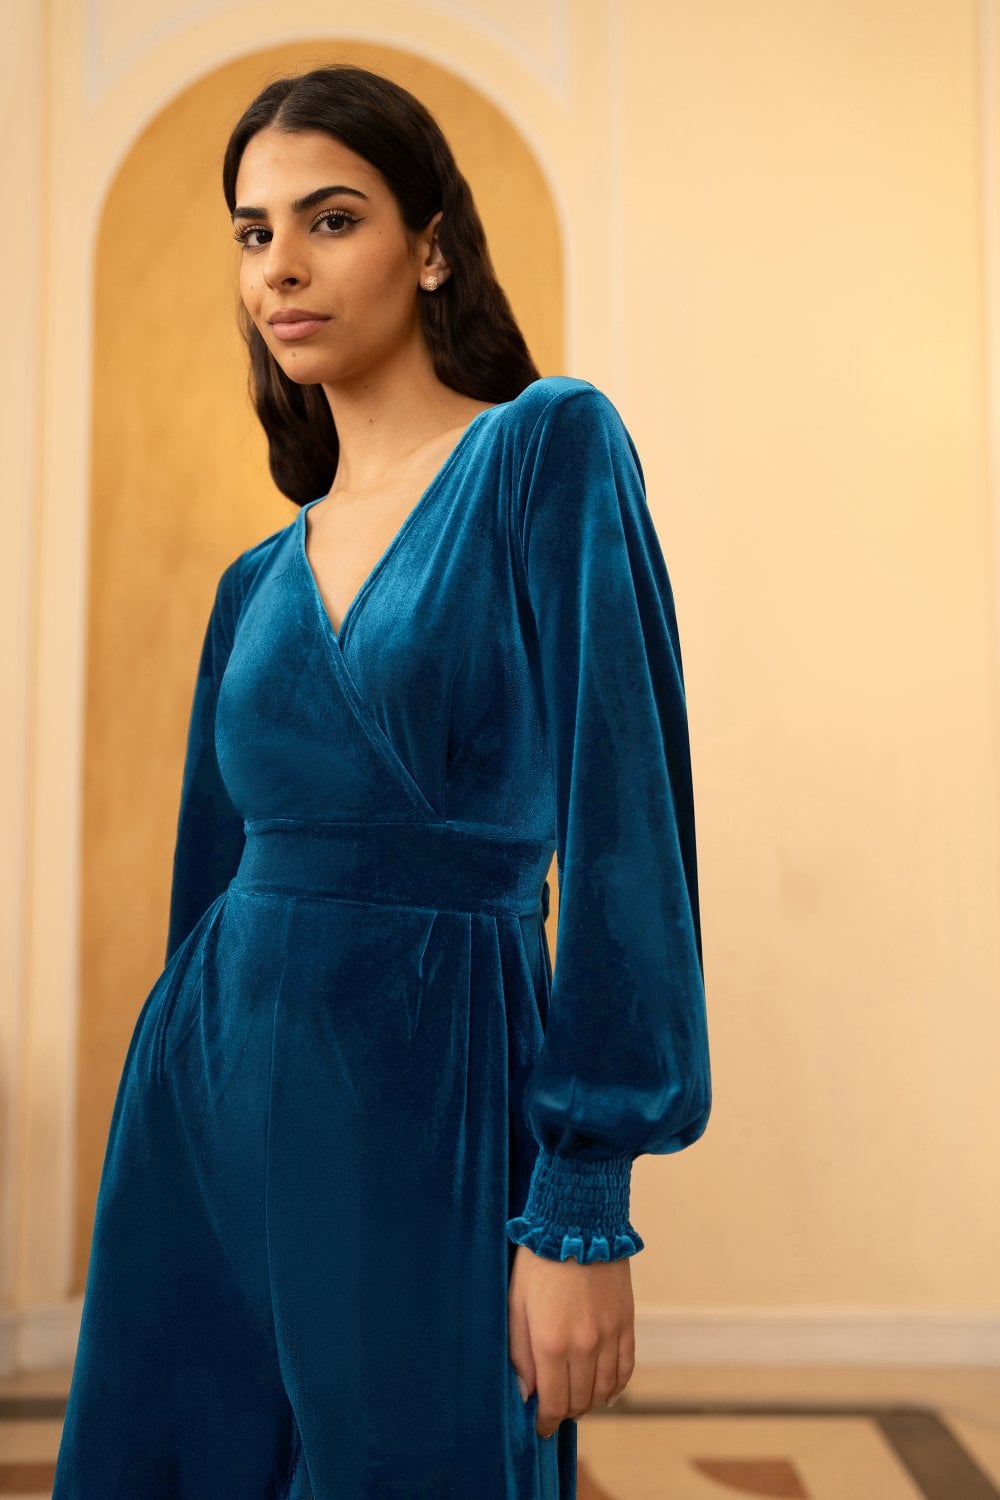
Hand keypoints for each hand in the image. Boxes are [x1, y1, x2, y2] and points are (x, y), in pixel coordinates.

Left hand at [507, 1242, 635, 1438]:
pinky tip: (605, 1391)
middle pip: (580, 1401)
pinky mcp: (626, 1322)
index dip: (546, 1422)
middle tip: (555, 1411)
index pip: (554, 1403)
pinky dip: (616, 1386)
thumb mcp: (516, 1304)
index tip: (541, 1428)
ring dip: (590, 1402)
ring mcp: (609, 1334)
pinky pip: (626, 1368)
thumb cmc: (538, 1261)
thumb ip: (519, 1353)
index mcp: (551, 1342)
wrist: (577, 1221)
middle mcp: (584, 1345)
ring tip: (577, 1400)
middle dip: (566, 1412)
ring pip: (605, 1390)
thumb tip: (526, 1393)